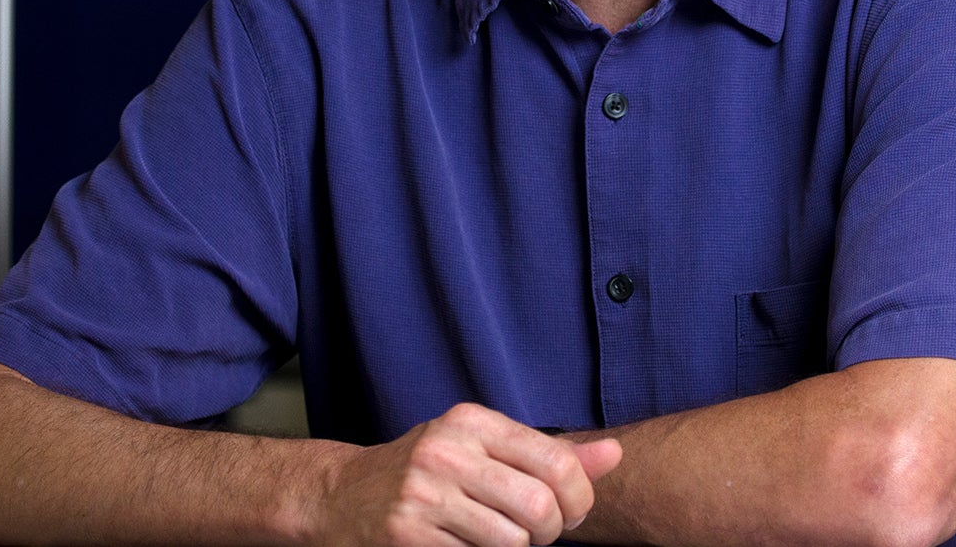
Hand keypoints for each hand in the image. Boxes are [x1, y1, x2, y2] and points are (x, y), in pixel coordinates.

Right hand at [315, 403, 623, 546]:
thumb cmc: (423, 472)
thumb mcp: (480, 447)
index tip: (568, 513)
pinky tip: (463, 546)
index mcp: (470, 421)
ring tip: (493, 539)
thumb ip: (547, 453)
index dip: (578, 500)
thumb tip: (615, 455)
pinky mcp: (406, 535)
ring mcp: (422, 494)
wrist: (340, 497)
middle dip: (548, 534)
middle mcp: (446, 450)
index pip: (557, 462)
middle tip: (534, 535)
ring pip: (511, 543)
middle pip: (539, 509)